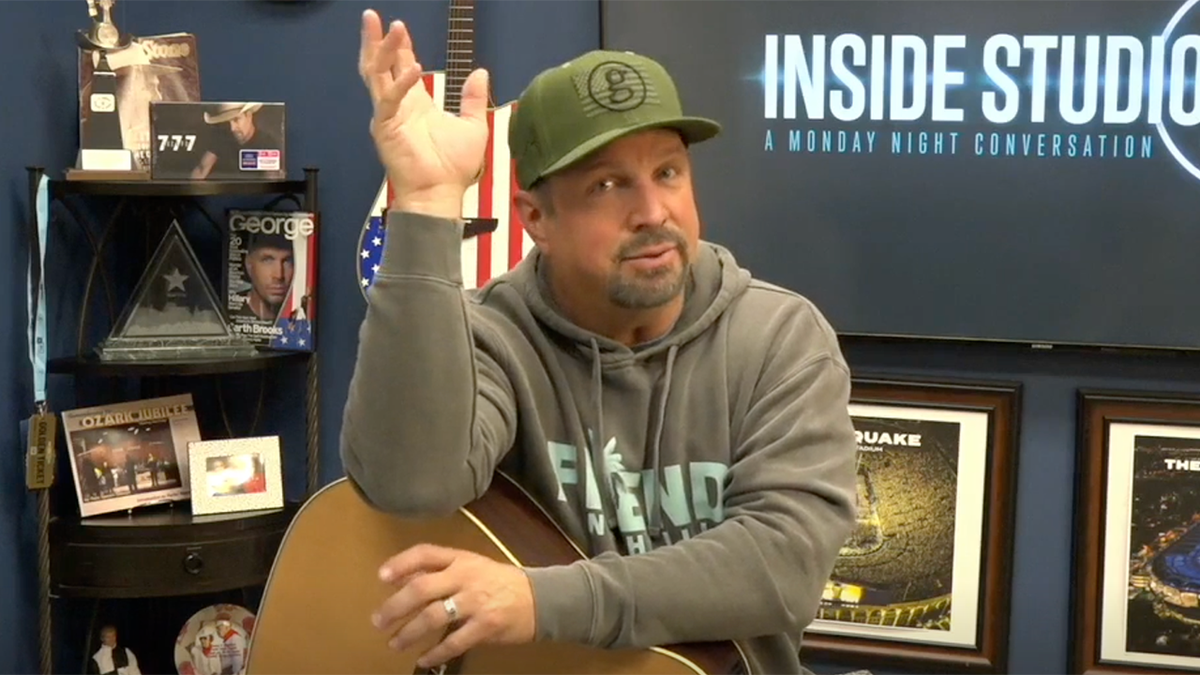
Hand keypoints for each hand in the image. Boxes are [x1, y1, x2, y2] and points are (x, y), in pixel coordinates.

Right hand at [358, 10, 490, 216]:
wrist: (440, 194)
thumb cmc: (453, 167)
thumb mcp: (472, 126)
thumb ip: (473, 98)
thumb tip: (480, 72)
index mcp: (415, 103)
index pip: (401, 66)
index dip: (399, 46)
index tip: (398, 26)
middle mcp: (397, 105)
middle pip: (380, 65)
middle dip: (377, 40)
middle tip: (373, 16)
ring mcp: (388, 115)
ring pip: (376, 75)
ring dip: (381, 50)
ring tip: (389, 27)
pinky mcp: (385, 128)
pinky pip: (389, 99)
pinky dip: (401, 82)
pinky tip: (415, 68)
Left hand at [372, 544, 535, 667]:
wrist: (539, 598)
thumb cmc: (498, 581)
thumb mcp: (471, 566)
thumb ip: (439, 571)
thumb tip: (400, 579)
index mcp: (461, 559)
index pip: (425, 553)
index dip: (401, 563)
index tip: (381, 577)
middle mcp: (466, 577)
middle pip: (422, 588)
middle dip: (396, 606)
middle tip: (378, 621)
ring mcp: (476, 602)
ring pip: (433, 617)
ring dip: (409, 632)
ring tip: (395, 643)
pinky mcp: (486, 626)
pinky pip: (454, 642)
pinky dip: (435, 653)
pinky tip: (423, 659)